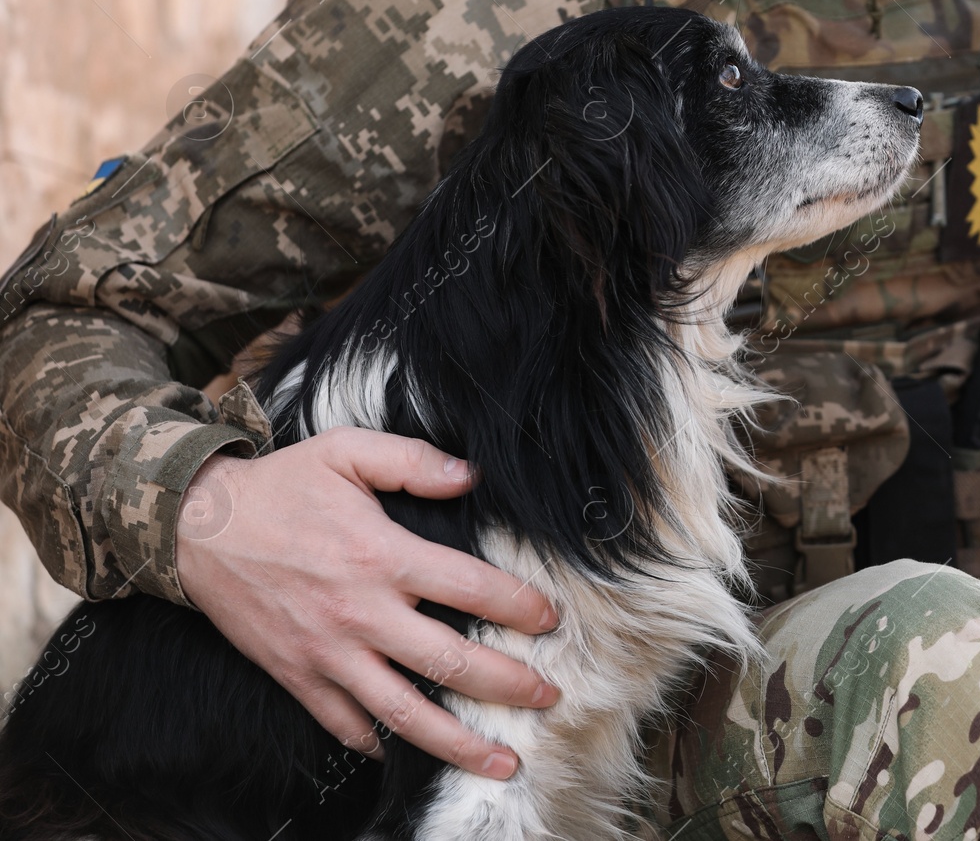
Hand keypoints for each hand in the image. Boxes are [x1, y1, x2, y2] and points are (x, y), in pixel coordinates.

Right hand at [175, 426, 560, 778]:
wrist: (196, 526)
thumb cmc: (281, 485)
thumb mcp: (347, 450)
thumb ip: (414, 461)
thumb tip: (472, 477)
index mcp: (381, 555)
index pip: (470, 588)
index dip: (519, 605)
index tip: (551, 619)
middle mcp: (360, 613)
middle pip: (450, 662)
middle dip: (508, 685)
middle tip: (549, 696)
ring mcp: (327, 653)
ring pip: (404, 713)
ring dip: (459, 743)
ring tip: (505, 761)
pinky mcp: (297, 675)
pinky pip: (345, 724)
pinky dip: (381, 745)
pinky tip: (412, 754)